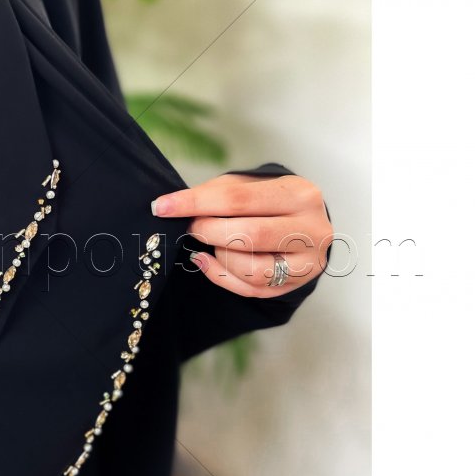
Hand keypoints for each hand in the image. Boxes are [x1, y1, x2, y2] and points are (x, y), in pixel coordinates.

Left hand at [151, 172, 331, 297]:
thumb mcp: (247, 186)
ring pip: (251, 268)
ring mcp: (308, 262)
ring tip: (211, 243)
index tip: (162, 206)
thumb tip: (174, 206)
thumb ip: (215, 193)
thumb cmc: (268, 203)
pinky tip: (206, 261)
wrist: (301, 227)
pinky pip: (250, 289)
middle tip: (191, 227)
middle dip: (208, 231)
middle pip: (248, 235)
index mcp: (299, 194)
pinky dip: (220, 276)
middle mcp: (312, 229)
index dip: (196, 203)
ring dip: (219, 256)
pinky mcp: (296, 285)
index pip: (238, 199)